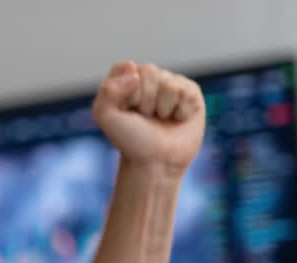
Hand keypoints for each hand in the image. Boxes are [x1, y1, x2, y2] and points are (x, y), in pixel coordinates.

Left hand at [92, 61, 204, 175]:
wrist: (155, 162)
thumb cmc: (130, 140)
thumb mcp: (105, 115)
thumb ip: (108, 88)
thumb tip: (134, 67)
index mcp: (126, 82)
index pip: (125, 67)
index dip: (124, 89)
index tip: (125, 109)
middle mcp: (149, 80)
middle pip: (148, 71)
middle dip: (143, 99)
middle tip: (144, 117)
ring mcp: (171, 85)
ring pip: (168, 81)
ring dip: (161, 106)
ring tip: (160, 120)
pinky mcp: (191, 94)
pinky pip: (185, 90)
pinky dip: (179, 110)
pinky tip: (177, 119)